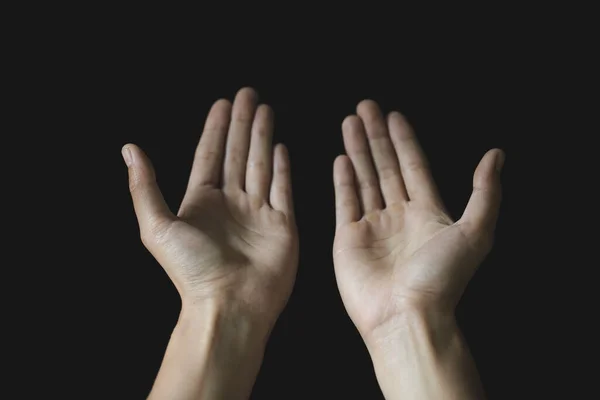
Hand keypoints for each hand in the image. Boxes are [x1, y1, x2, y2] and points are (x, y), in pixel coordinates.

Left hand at [123, 87, 297, 330]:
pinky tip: (279, 147)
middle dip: (242, 123)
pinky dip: (282, 168)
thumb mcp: (156, 226)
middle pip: (237, 154)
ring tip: (264, 110)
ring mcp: (258, 213)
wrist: (229, 305)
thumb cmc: (191, 270)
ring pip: (260, 165)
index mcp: (201, 203)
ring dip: (261, 136)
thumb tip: (129, 149)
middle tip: (247, 94)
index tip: (220, 103)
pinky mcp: (282, 225)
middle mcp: (230, 204)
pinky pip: (283, 189)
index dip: (215, 129)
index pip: (210, 156)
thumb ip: (145, 187)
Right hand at [332, 100, 502, 341]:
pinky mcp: (349, 238)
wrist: (406, 316)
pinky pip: (346, 202)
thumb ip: (484, 192)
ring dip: (358, 150)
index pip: (413, 166)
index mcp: (428, 212)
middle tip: (365, 106)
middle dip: (376, 136)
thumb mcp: (475, 232)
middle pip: (385, 166)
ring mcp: (373, 226)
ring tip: (350, 122)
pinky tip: (341, 158)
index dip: (404, 140)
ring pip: (364, 178)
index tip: (394, 114)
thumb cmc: (441, 278)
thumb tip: (496, 154)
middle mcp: (400, 215)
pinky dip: (343, 180)